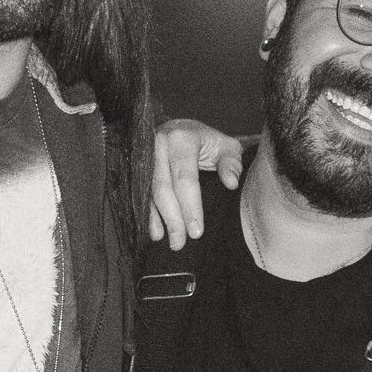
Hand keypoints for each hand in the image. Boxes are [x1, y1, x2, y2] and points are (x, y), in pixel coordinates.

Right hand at [148, 119, 243, 246]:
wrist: (182, 128)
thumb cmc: (208, 141)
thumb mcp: (226, 146)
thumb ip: (231, 163)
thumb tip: (231, 183)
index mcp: (181, 138)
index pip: (185, 178)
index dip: (190, 206)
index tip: (197, 231)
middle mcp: (158, 145)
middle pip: (163, 188)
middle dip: (172, 218)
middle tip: (181, 243)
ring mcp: (145, 156)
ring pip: (150, 192)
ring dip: (159, 220)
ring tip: (170, 241)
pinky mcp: (139, 167)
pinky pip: (142, 193)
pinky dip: (149, 214)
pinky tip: (156, 232)